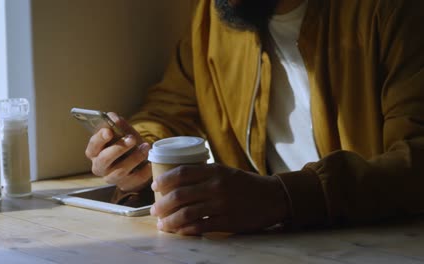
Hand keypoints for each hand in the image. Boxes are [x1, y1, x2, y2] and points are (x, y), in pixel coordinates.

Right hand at [85, 112, 151, 190]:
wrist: (137, 162)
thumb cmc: (126, 145)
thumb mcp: (122, 133)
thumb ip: (118, 124)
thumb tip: (113, 117)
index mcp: (94, 152)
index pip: (92, 146)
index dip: (100, 138)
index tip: (109, 131)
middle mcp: (100, 166)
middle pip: (104, 159)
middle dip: (118, 148)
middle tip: (131, 139)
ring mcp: (112, 178)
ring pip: (120, 170)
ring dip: (134, 157)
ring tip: (145, 147)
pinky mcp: (126, 184)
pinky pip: (135, 179)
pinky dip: (144, 170)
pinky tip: (150, 162)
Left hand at [150, 163, 288, 234]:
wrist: (272, 197)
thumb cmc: (245, 184)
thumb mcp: (225, 171)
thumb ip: (204, 174)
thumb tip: (176, 180)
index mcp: (215, 170)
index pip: (182, 172)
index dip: (164, 180)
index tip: (154, 187)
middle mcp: (217, 186)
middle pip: (179, 195)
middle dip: (161, 205)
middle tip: (154, 210)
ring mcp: (222, 205)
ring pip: (186, 214)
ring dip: (169, 221)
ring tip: (162, 224)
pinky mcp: (228, 221)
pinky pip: (200, 227)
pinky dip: (185, 230)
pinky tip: (179, 231)